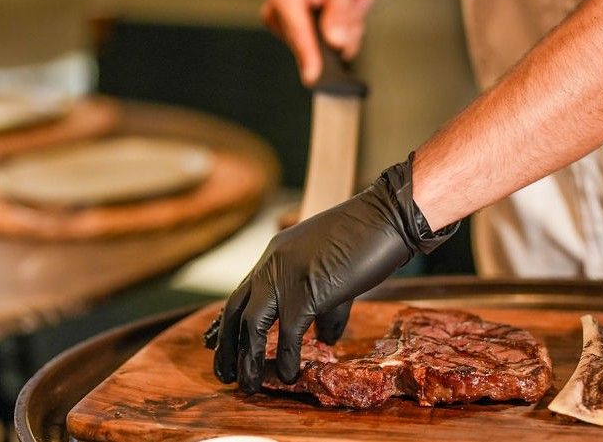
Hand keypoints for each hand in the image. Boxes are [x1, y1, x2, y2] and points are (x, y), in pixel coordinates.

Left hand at [209, 156, 456, 392]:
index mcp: (277, 253)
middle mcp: (273, 262)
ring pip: (251, 324)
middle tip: (224, 373)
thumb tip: (324, 340)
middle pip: (235, 308)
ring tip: (247, 385)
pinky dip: (286, 359)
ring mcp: (288, 276)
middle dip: (227, 344)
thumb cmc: (367, 238)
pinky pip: (287, 334)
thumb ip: (325, 306)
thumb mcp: (334, 269)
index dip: (227, 321)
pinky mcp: (307, 291)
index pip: (242, 290)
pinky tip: (290, 375)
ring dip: (247, 358)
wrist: (386, 216)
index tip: (215, 342)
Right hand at [261, 0, 374, 84]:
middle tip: (358, 0)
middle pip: (317, 44)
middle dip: (346, 27)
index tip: (313, 79)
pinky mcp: (299, 37)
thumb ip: (339, 12)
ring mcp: (287, 28)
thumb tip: (336, 43)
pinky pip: (330, 48)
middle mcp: (278, 15)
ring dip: (349, 27)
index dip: (308, 56)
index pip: (298, 33)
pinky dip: (345, 31)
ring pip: (328, 49)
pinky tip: (347, 9)